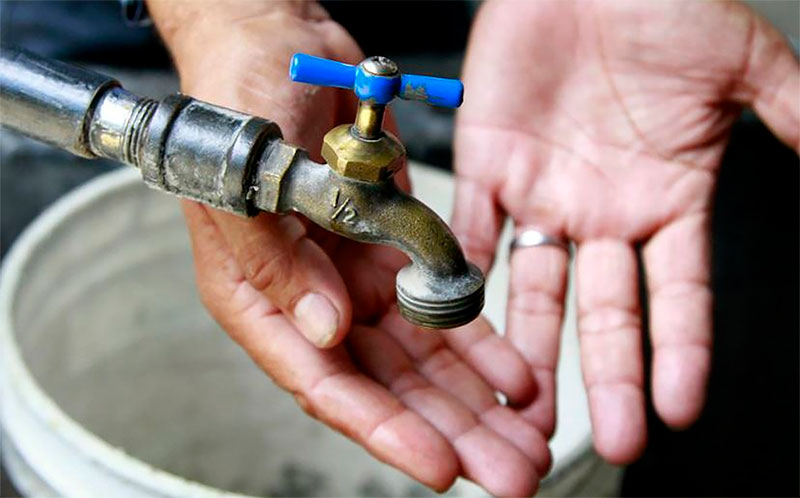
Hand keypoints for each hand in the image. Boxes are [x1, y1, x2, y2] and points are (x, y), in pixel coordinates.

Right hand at [149, 2, 550, 493]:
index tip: (440, 466)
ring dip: (477, 400)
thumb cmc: (238, 107)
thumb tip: (327, 332)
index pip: (325, 384)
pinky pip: (441, 307)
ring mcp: (356, 279)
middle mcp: (313, 301)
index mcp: (263, 298)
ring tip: (530, 436)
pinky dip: (481, 340)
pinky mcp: (392, 251)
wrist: (273, 44)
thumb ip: (278, 263)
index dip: (385, 431)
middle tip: (511, 472)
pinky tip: (519, 371)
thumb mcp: (244, 182)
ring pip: (423, 359)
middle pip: (388, 387)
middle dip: (451, 432)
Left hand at [453, 0, 798, 463]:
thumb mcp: (741, 63)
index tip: (680, 406)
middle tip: (610, 438)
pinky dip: (463, 277)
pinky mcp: (487, 166)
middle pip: (605, 311)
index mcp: (666, 197)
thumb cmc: (659, 5)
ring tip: (525, 406)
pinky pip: (471, 232)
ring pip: (533, 289)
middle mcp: (602, 210)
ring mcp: (542, 194)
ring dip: (529, 347)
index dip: (680, 351)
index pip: (679, 294)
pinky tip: (462, 324)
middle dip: (606, 375)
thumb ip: (791, 116)